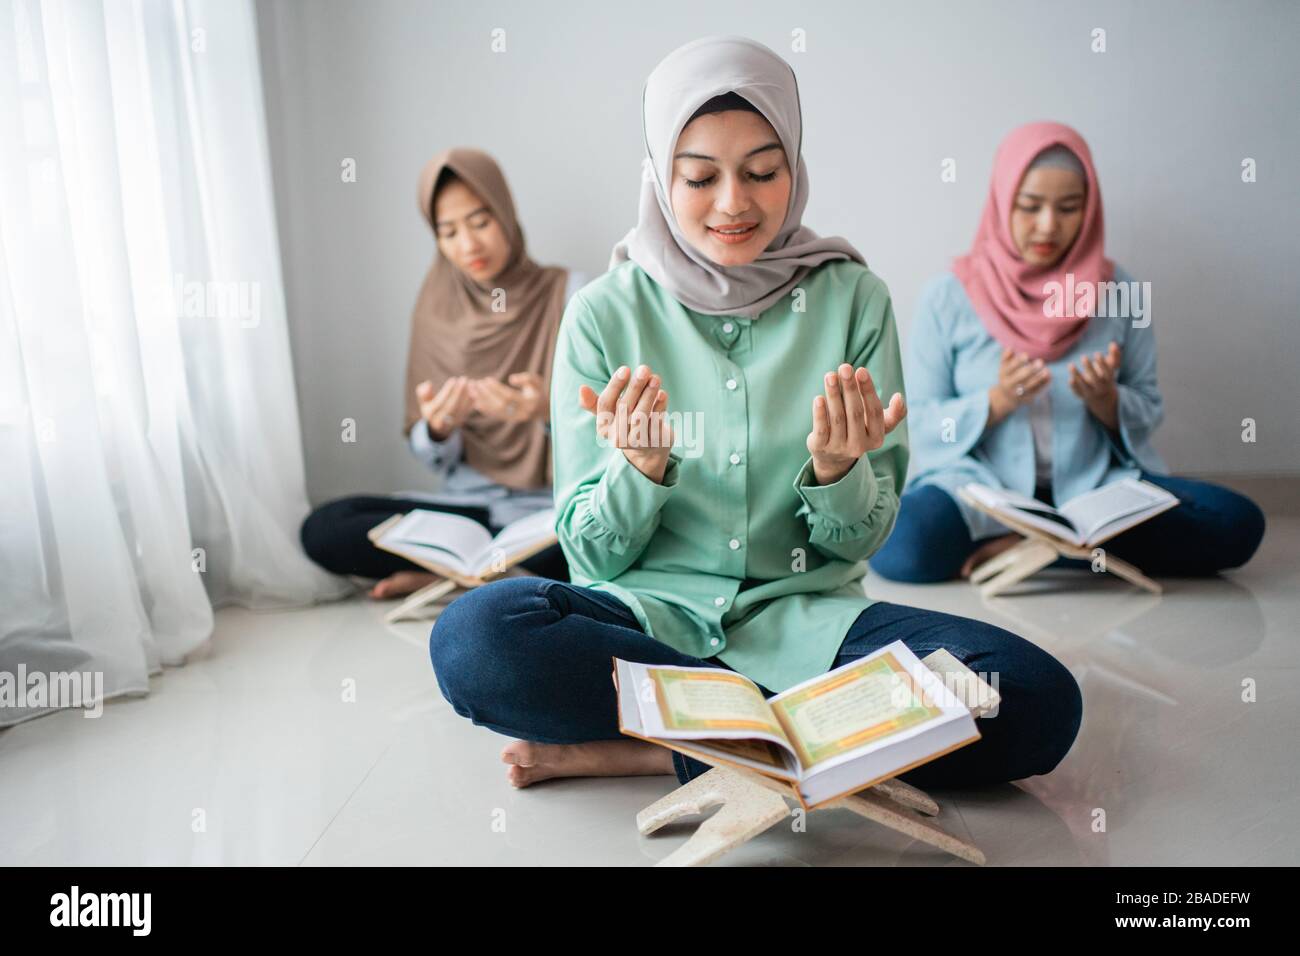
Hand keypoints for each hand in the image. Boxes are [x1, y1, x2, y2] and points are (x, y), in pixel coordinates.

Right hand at [417, 377, 474, 440]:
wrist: (439, 426)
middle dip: (458, 392)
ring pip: (461, 410)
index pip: (439, 403)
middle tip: (464, 379)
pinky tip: (475, 390)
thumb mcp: (424, 401)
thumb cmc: (431, 407)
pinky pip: (467, 412)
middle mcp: (441, 421)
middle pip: (451, 407)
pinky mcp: (461, 422)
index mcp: (430, 414)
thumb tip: (428, 384)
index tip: (453, 379)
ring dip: (467, 395)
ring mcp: (452, 423)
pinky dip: (472, 401)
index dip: (447, 391)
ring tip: (471, 382)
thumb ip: (423, 392)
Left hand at [469, 372, 546, 423]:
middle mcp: (522, 413)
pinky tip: (475, 402)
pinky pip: (496, 416)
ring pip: (496, 411)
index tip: (486, 380)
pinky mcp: (509, 420)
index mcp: (529, 403)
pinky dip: (485, 409)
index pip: (510, 396)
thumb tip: (511, 379)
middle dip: (487, 394)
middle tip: (476, 384)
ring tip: (471, 391)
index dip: (497, 389)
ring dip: (482, 401)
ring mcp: (515, 418)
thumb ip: (526, 378)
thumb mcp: (537, 381)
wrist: (542, 408)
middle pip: (500, 405)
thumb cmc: (538, 390)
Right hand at [578, 364, 672, 483]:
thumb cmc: (626, 423)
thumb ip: (594, 401)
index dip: (615, 386)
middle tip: (644, 369)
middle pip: (625, 408)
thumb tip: (581, 388)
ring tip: (655, 378)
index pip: (605, 404)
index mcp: (603, 427)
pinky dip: (660, 407)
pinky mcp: (653, 443)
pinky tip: (662, 394)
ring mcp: (636, 442)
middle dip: (635, 386)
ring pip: (641, 415)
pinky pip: (656, 422)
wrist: (648, 449)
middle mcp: (618, 437)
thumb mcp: (609, 413)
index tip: (625, 369)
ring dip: (649, 394)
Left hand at [806, 363, 905, 485]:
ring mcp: (839, 448)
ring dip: (834, 395)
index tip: (861, 370)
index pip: (875, 411)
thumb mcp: (879, 426)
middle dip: (850, 388)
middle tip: (844, 367)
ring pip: (838, 418)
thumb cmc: (860, 431)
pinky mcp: (821, 448)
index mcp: (876, 438)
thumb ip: (894, 413)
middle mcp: (859, 446)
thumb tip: (899, 397)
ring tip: (830, 376)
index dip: (868, 390)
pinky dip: (820, 413)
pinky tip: (819, 398)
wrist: (834, 458)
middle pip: (855, 413)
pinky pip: (821, 429)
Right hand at [988, 348, 1050, 426]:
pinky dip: (1044, 384)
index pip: (1010, 368)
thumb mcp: (1004, 367)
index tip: (1026, 355)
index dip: (1017, 362)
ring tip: (1046, 370)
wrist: (1007, 397)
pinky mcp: (1028, 398)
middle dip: (1030, 370)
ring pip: (1030, 385)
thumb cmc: (1008, 376)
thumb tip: (1010, 348)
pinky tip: (1049, 375)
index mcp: (1004, 376)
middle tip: (1040, 361)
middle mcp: (1010, 385)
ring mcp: (1019, 393)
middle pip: (1020, 378)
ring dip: (1039, 378)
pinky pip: (1037, 391)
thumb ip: (1006, 357)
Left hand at [1068, 341, 1121, 431]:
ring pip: (1084, 386)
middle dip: (1090, 368)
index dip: (1103, 364)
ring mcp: (1092, 392)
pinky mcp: (1083, 396)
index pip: (1108, 372)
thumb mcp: (1112, 368)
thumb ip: (1115, 356)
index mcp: (1109, 380)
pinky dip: (1074, 388)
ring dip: (1077, 376)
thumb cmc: (1107, 378)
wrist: (1103, 399)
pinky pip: (1078, 393)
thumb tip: (1113, 343)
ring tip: (1071, 365)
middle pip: (1096, 379)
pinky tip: (1070, 380)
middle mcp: (1101, 387)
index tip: (1097, 354)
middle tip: (1084, 357)